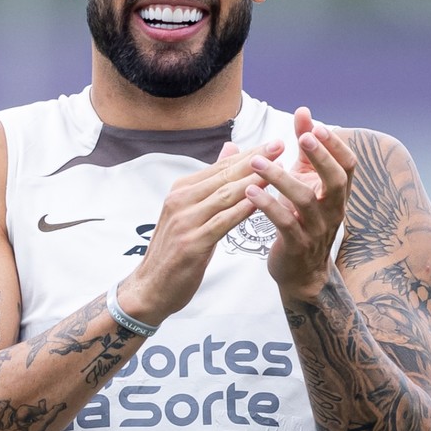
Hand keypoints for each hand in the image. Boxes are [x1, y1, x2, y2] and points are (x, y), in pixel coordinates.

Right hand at [117, 139, 282, 323]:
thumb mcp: (190, 211)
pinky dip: (240, 211)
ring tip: (276, 170)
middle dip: (255, 161)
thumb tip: (231, 149)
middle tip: (280, 146)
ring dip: (252, 182)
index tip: (274, 143)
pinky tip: (259, 203)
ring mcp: (184, 221)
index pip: (221, 167)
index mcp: (181, 190)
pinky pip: (220, 223)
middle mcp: (180, 200)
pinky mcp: (190, 243)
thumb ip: (211, 182)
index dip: (249, 154)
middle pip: (224, 176)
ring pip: (224, 196)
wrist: (150, 287)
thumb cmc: (174, 250)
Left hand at [245, 107, 356, 296]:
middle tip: (301, 137)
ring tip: (256, 163)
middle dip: (321, 157)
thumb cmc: (301, 218)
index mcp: (336, 193)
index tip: (316, 127)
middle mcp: (333, 210)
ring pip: (304, 200)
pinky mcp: (297, 245)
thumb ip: (306, 150)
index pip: (348, 166)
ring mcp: (316, 229)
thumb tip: (305, 112)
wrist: (300, 271)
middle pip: (336, 180)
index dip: (335, 146)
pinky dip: (267, 205)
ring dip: (280, 178)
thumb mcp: (305, 182)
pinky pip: (284, 223)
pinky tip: (249, 192)